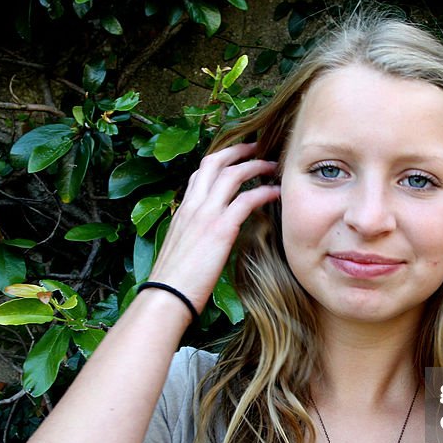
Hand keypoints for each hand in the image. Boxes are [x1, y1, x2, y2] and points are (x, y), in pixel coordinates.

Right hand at [148, 142, 278, 313]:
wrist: (166, 296)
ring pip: (233, 175)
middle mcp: (193, 206)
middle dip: (238, 150)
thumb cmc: (174, 280)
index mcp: (183, 209)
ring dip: (256, 166)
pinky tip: (276, 193)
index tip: (236, 156)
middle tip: (257, 147)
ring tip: (272, 166)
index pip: (200, 172)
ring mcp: (206, 215)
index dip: (220, 159)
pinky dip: (264, 192)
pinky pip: (247, 200)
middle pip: (215, 162)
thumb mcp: (181, 248)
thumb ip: (195, 233)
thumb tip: (207, 236)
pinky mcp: (221, 229)